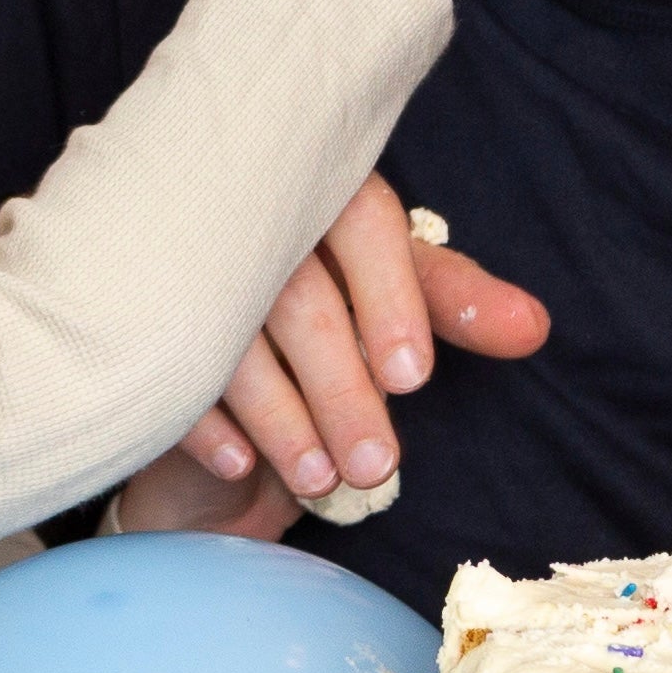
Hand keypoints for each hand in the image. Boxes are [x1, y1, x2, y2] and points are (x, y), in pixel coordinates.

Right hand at [129, 174, 551, 527]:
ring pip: (235, 338)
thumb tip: (535, 327)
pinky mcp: (136, 322)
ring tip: (324, 479)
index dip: (394, 297)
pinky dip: (206, 423)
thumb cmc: (313, 314)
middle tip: (379, 463)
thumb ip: (454, 304)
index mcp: (320, 193)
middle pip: (300, 294)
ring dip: (283, 417)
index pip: (363, 220)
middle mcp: (251, 217)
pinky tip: (242, 466)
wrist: (201, 350)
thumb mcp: (390, 296)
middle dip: (343, 387)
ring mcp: (184, 267)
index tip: (412, 379)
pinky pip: (166, 370)